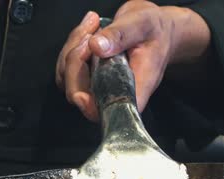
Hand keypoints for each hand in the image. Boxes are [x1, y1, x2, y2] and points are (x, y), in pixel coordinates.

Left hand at [56, 0, 210, 120]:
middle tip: (90, 35)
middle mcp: (117, 92)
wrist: (156, 29)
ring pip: (69, 81)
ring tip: (93, 25)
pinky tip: (88, 29)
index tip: (81, 95)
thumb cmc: (155, 30)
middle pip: (82, 96)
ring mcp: (101, 85)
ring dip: (72, 50)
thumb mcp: (142, 24)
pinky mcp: (90, 76)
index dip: (93, 108)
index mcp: (137, 86)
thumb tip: (96, 47)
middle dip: (75, 63)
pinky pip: (67, 69)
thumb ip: (121, 35)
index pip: (113, 109)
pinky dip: (71, 46)